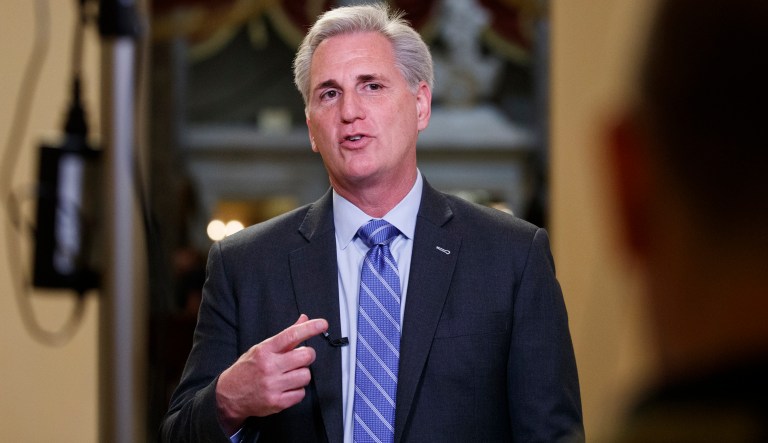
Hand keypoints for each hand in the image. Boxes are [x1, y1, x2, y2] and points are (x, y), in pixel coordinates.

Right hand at [215, 314, 327, 433]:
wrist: (228, 395)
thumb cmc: (248, 369)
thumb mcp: (262, 348)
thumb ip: (285, 336)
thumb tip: (304, 319)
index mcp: (265, 350)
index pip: (292, 335)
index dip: (310, 328)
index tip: (322, 324)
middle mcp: (269, 366)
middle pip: (305, 355)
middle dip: (307, 356)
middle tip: (299, 358)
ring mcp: (273, 385)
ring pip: (306, 375)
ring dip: (302, 374)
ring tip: (290, 375)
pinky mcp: (276, 402)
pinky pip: (301, 393)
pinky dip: (297, 390)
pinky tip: (287, 388)